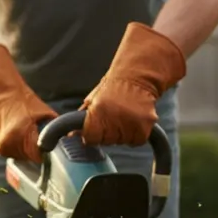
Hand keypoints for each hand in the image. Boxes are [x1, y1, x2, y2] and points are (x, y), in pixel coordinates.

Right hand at [0, 44, 57, 161]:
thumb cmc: (22, 101)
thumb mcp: (44, 112)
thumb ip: (54, 128)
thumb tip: (65, 139)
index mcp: (22, 134)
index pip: (39, 156)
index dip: (46, 152)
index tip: (49, 146)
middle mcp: (10, 143)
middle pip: (30, 158)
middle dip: (36, 149)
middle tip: (37, 136)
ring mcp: (2, 147)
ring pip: (22, 157)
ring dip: (26, 149)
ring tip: (25, 133)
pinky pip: (13, 153)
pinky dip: (17, 146)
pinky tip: (17, 134)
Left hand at [81, 23, 186, 146]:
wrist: (139, 76)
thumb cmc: (113, 87)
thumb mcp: (94, 98)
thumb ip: (83, 116)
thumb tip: (71, 135)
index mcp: (99, 110)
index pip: (90, 138)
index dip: (92, 134)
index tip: (96, 127)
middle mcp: (114, 118)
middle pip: (106, 141)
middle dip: (108, 133)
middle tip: (113, 118)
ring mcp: (131, 123)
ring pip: (122, 142)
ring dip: (122, 134)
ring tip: (125, 117)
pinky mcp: (145, 127)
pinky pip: (136, 141)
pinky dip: (135, 135)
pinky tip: (134, 121)